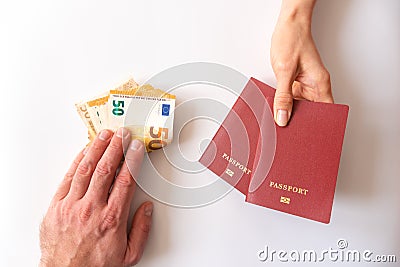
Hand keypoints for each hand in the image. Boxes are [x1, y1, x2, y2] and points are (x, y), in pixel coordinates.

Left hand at [40, 128, 152, 266]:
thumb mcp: (129, 254)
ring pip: (85, 169)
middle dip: (116, 147)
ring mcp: (71, 206)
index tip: (136, 147)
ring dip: (96, 149)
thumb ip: (142, 229)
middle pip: (106, 169)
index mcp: (112, 218)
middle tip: (122, 134)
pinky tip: (84, 152)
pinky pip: (67, 178)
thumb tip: (147, 208)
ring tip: (104, 135)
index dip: (132, 159)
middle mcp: (92, 209)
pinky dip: (76, 162)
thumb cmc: (96, 266)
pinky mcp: (56, 207)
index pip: (126, 180)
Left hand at [270, 0, 332, 125]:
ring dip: (290, 111)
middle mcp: (315, 86)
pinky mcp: (297, 82)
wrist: (289, 24)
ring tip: (279, 118)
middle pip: (311, 111)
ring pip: (300, 106)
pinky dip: (284, 102)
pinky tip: (276, 106)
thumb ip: (283, 96)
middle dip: (299, 120)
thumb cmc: (292, 40)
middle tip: (287, 129)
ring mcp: (306, 84)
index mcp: (320, 84)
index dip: (319, 125)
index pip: (325, 112)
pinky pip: (292, 97)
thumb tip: (282, 117)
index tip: (308, 135)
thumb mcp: (284, 70)